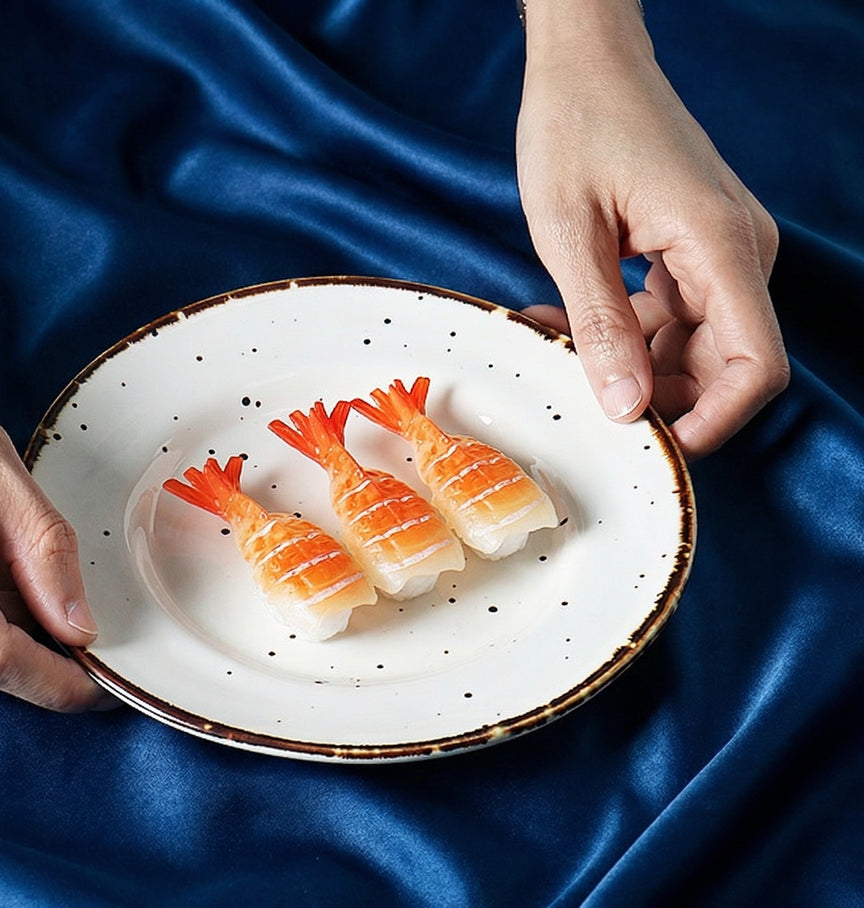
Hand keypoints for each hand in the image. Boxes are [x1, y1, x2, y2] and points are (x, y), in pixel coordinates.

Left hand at [515, 0, 788, 457]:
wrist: (587, 61)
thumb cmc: (577, 125)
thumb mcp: (570, 233)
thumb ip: (600, 324)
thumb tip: (626, 407)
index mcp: (721, 245)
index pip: (755, 365)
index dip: (713, 420)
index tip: (654, 444)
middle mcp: (736, 252)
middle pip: (721, 365)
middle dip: (654, 395)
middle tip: (579, 389)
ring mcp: (718, 252)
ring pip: (689, 347)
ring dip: (626, 363)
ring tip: (555, 344)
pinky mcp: (694, 250)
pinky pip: (670, 318)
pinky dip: (623, 333)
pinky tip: (567, 323)